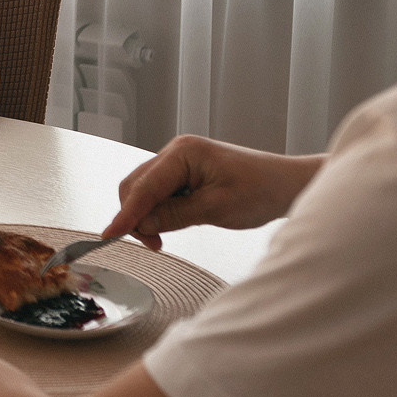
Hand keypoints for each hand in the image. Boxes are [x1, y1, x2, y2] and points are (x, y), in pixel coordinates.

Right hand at [102, 134, 321, 248]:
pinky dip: (158, 211)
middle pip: (136, 186)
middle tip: (154, 244)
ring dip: (147, 215)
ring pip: (145, 190)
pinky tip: (170, 225)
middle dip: (136, 216)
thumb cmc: (261, 191)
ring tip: (163, 238)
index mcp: (182, 153)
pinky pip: (159, 192)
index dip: (125, 214)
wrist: (288, 185)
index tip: (109, 235)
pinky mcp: (186, 173)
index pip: (143, 187)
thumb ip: (174, 215)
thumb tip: (141, 225)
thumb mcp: (216, 208)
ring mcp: (180, 162)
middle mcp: (176, 152)